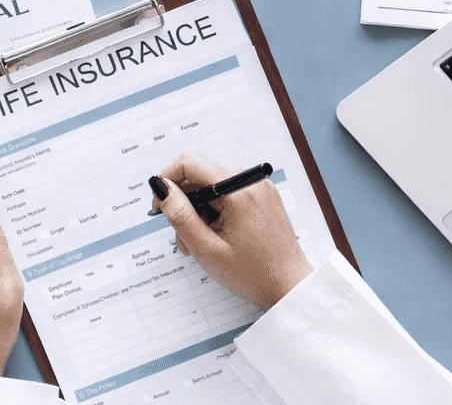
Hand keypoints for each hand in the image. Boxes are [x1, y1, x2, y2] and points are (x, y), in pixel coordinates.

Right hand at [150, 152, 313, 310]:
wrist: (291, 287)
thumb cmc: (255, 274)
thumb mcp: (207, 248)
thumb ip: (180, 215)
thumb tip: (160, 187)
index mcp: (239, 191)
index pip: (189, 163)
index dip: (167, 180)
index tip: (161, 205)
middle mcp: (251, 182)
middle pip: (200, 177)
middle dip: (184, 204)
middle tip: (182, 234)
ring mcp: (258, 189)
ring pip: (211, 188)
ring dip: (198, 212)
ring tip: (200, 243)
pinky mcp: (261, 198)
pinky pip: (226, 196)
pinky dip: (214, 213)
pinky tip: (215, 236)